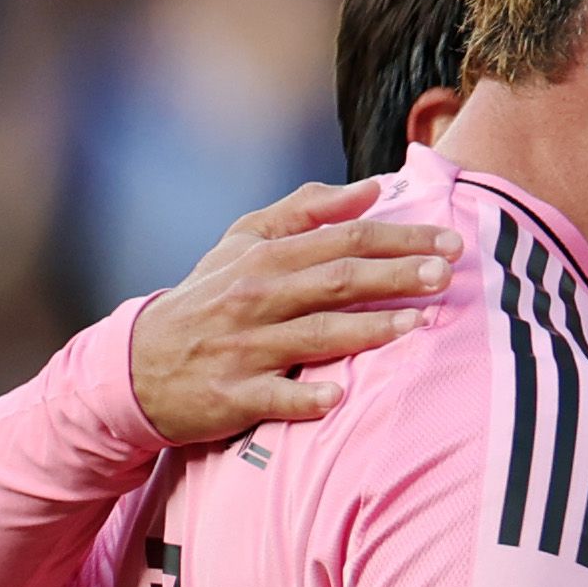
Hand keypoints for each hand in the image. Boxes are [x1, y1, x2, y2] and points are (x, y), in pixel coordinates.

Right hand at [128, 180, 461, 441]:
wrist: (137, 365)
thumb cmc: (207, 298)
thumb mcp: (243, 243)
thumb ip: (306, 212)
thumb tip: (371, 190)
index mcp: (264, 257)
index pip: (343, 239)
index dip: (399, 237)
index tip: (449, 240)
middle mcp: (255, 297)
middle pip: (336, 281)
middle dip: (395, 276)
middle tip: (446, 275)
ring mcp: (243, 347)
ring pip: (314, 335)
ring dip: (368, 330)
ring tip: (418, 324)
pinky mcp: (232, 395)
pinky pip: (274, 396)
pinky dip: (305, 396)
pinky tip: (339, 396)